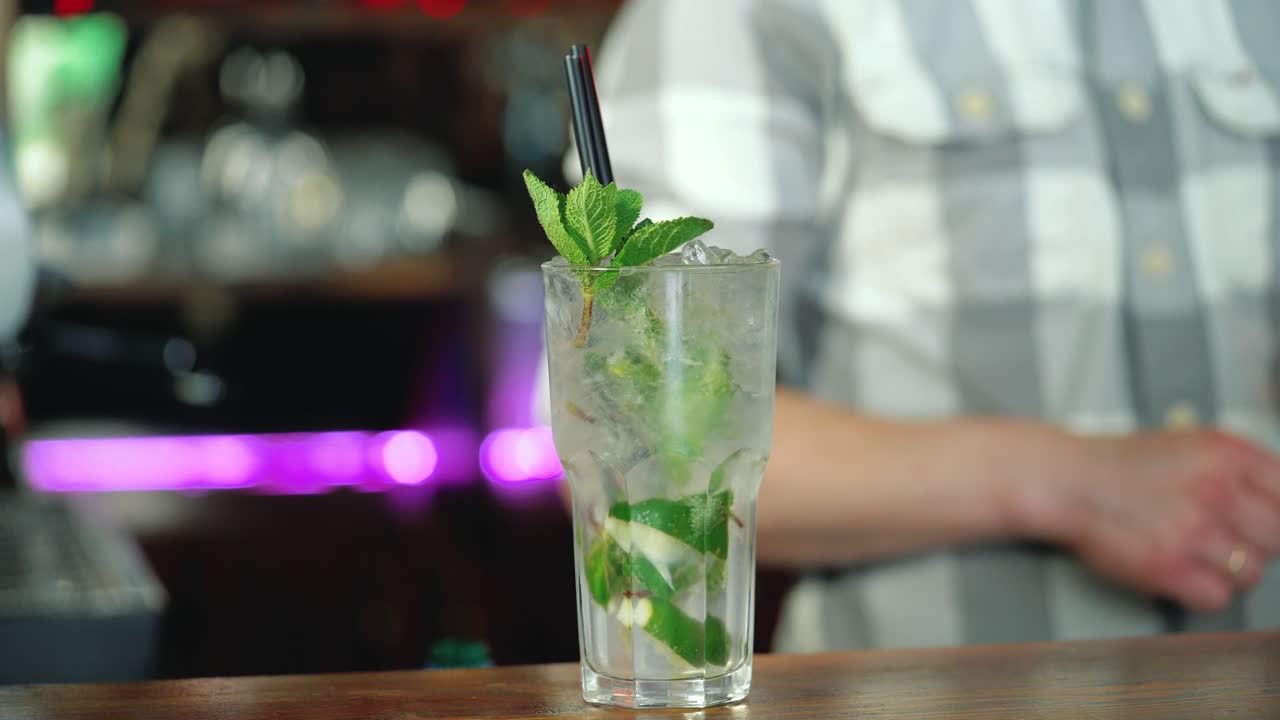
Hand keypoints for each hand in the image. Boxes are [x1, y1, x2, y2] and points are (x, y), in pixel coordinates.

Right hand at [1031, 429, 1279, 611]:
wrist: (1068, 480)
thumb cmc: (1123, 466)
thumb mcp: (1193, 445)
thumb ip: (1242, 470)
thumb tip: (1278, 504)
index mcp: (1227, 453)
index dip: (1276, 514)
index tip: (1261, 523)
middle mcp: (1215, 489)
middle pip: (1277, 537)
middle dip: (1254, 542)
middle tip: (1225, 538)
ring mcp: (1192, 529)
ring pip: (1251, 572)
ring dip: (1227, 570)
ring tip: (1196, 553)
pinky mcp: (1166, 566)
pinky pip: (1216, 597)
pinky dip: (1201, 591)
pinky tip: (1181, 570)